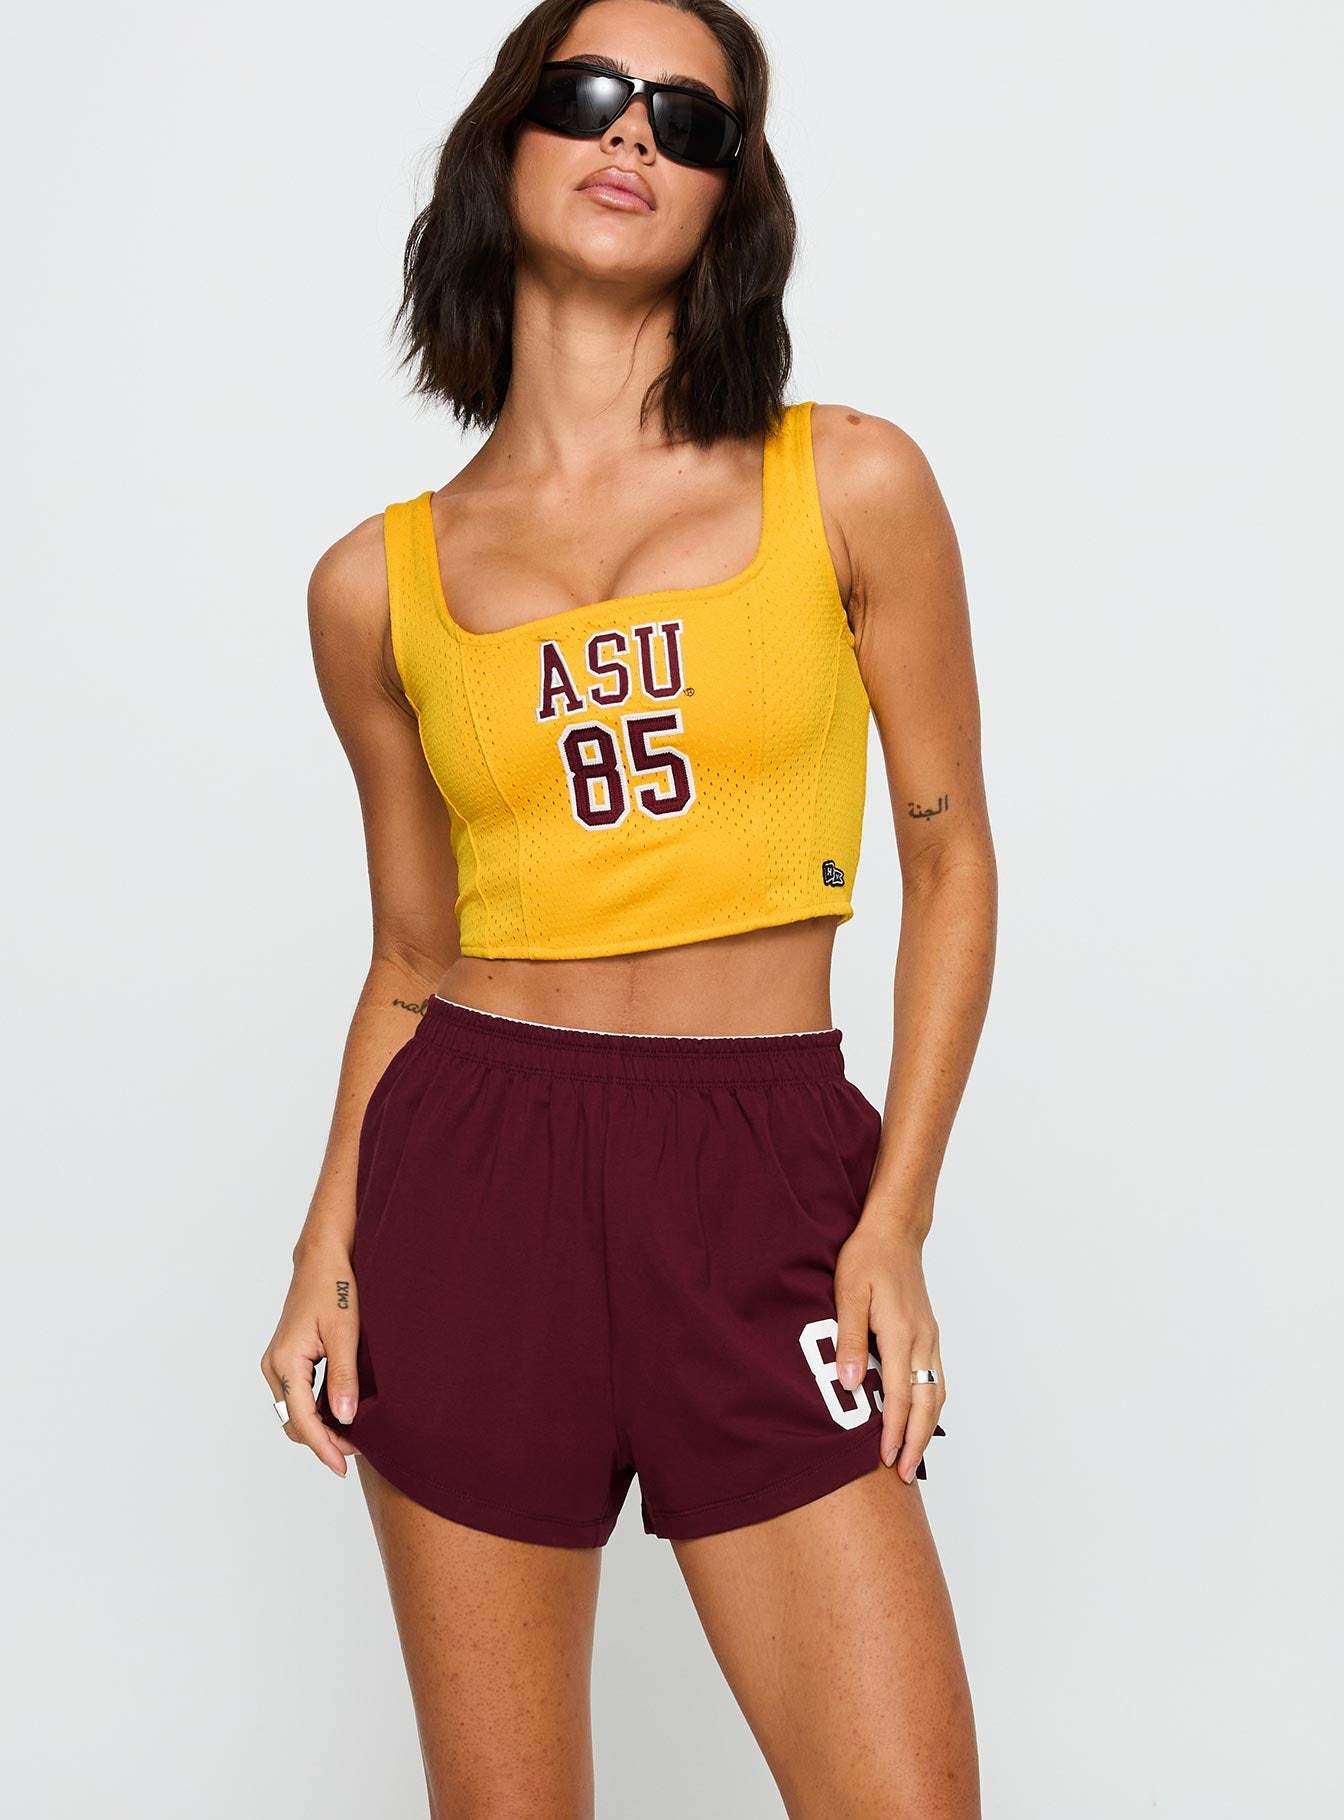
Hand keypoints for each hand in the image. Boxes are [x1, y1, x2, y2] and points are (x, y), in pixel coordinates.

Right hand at [259, 1246, 361, 1476]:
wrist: (323, 1259)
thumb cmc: (335, 1288)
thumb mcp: (346, 1333)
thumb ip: (344, 1377)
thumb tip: (345, 1419)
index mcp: (285, 1361)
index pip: (302, 1419)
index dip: (323, 1446)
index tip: (342, 1466)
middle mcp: (275, 1366)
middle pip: (295, 1421)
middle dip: (322, 1441)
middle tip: (356, 1452)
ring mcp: (278, 1363)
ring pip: (296, 1411)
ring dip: (321, 1427)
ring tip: (353, 1436)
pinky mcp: (288, 1358)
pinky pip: (299, 1395)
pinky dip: (318, 1410)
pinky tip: (342, 1413)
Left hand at [832, 1217, 946, 1481]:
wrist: (894, 1231)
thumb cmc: (867, 1258)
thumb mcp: (848, 1294)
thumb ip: (849, 1338)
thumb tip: (850, 1382)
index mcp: (901, 1333)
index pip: (901, 1395)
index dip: (894, 1431)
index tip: (885, 1459)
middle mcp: (922, 1339)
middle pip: (926, 1402)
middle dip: (917, 1441)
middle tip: (902, 1473)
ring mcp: (929, 1336)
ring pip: (936, 1392)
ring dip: (927, 1427)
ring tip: (913, 1455)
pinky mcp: (928, 1332)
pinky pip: (935, 1377)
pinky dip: (931, 1405)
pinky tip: (921, 1417)